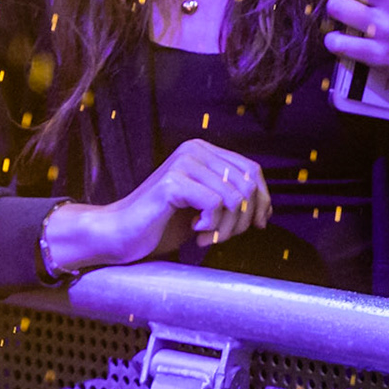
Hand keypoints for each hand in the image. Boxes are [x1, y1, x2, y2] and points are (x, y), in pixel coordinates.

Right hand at [44, 139, 270, 271]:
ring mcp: (183, 163)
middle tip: (223, 237)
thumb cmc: (162, 223)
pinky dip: (211, 226)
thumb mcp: (205, 208)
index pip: (253, 170)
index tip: (257, 225)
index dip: (262, 200)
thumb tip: (267, 209)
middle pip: (247, 184)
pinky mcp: (173, 182)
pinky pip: (215, 204)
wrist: (120, 234)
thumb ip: (231, 199)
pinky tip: (195, 233)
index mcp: (205, 151)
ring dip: (226, 227)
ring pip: (233, 197)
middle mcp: (195, 150)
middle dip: (244, 218)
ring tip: (205, 238)